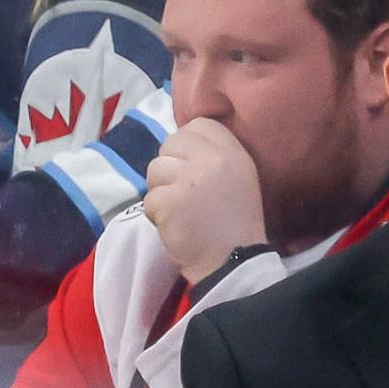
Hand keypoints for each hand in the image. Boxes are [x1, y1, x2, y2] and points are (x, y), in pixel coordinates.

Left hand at [146, 119, 268, 284]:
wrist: (233, 262)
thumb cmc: (235, 222)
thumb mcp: (238, 177)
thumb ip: (214, 154)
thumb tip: (181, 141)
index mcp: (234, 152)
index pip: (198, 125)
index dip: (188, 144)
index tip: (192, 168)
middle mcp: (214, 160)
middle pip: (171, 143)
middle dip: (170, 167)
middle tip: (184, 193)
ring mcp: (190, 179)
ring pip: (155, 169)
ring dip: (161, 191)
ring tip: (180, 210)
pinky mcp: (170, 201)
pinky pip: (149, 199)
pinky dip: (157, 215)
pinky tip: (176, 226)